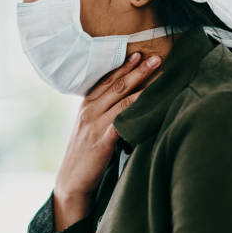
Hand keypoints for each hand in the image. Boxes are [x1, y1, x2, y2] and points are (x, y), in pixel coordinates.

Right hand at [52, 52, 161, 230]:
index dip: (124, 66)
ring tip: (160, 75)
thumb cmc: (84, 151)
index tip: (140, 54)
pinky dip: (138, 111)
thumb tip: (123, 97)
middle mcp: (90, 110)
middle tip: (157, 58)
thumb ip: (102, 109)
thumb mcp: (89, 125)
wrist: (71, 178)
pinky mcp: (103, 140)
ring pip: (123, 100)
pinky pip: (123, 122)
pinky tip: (151, 105)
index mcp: (87, 104)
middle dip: (138, 70)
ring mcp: (96, 124)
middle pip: (118, 86)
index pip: (107, 80)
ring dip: (144, 86)